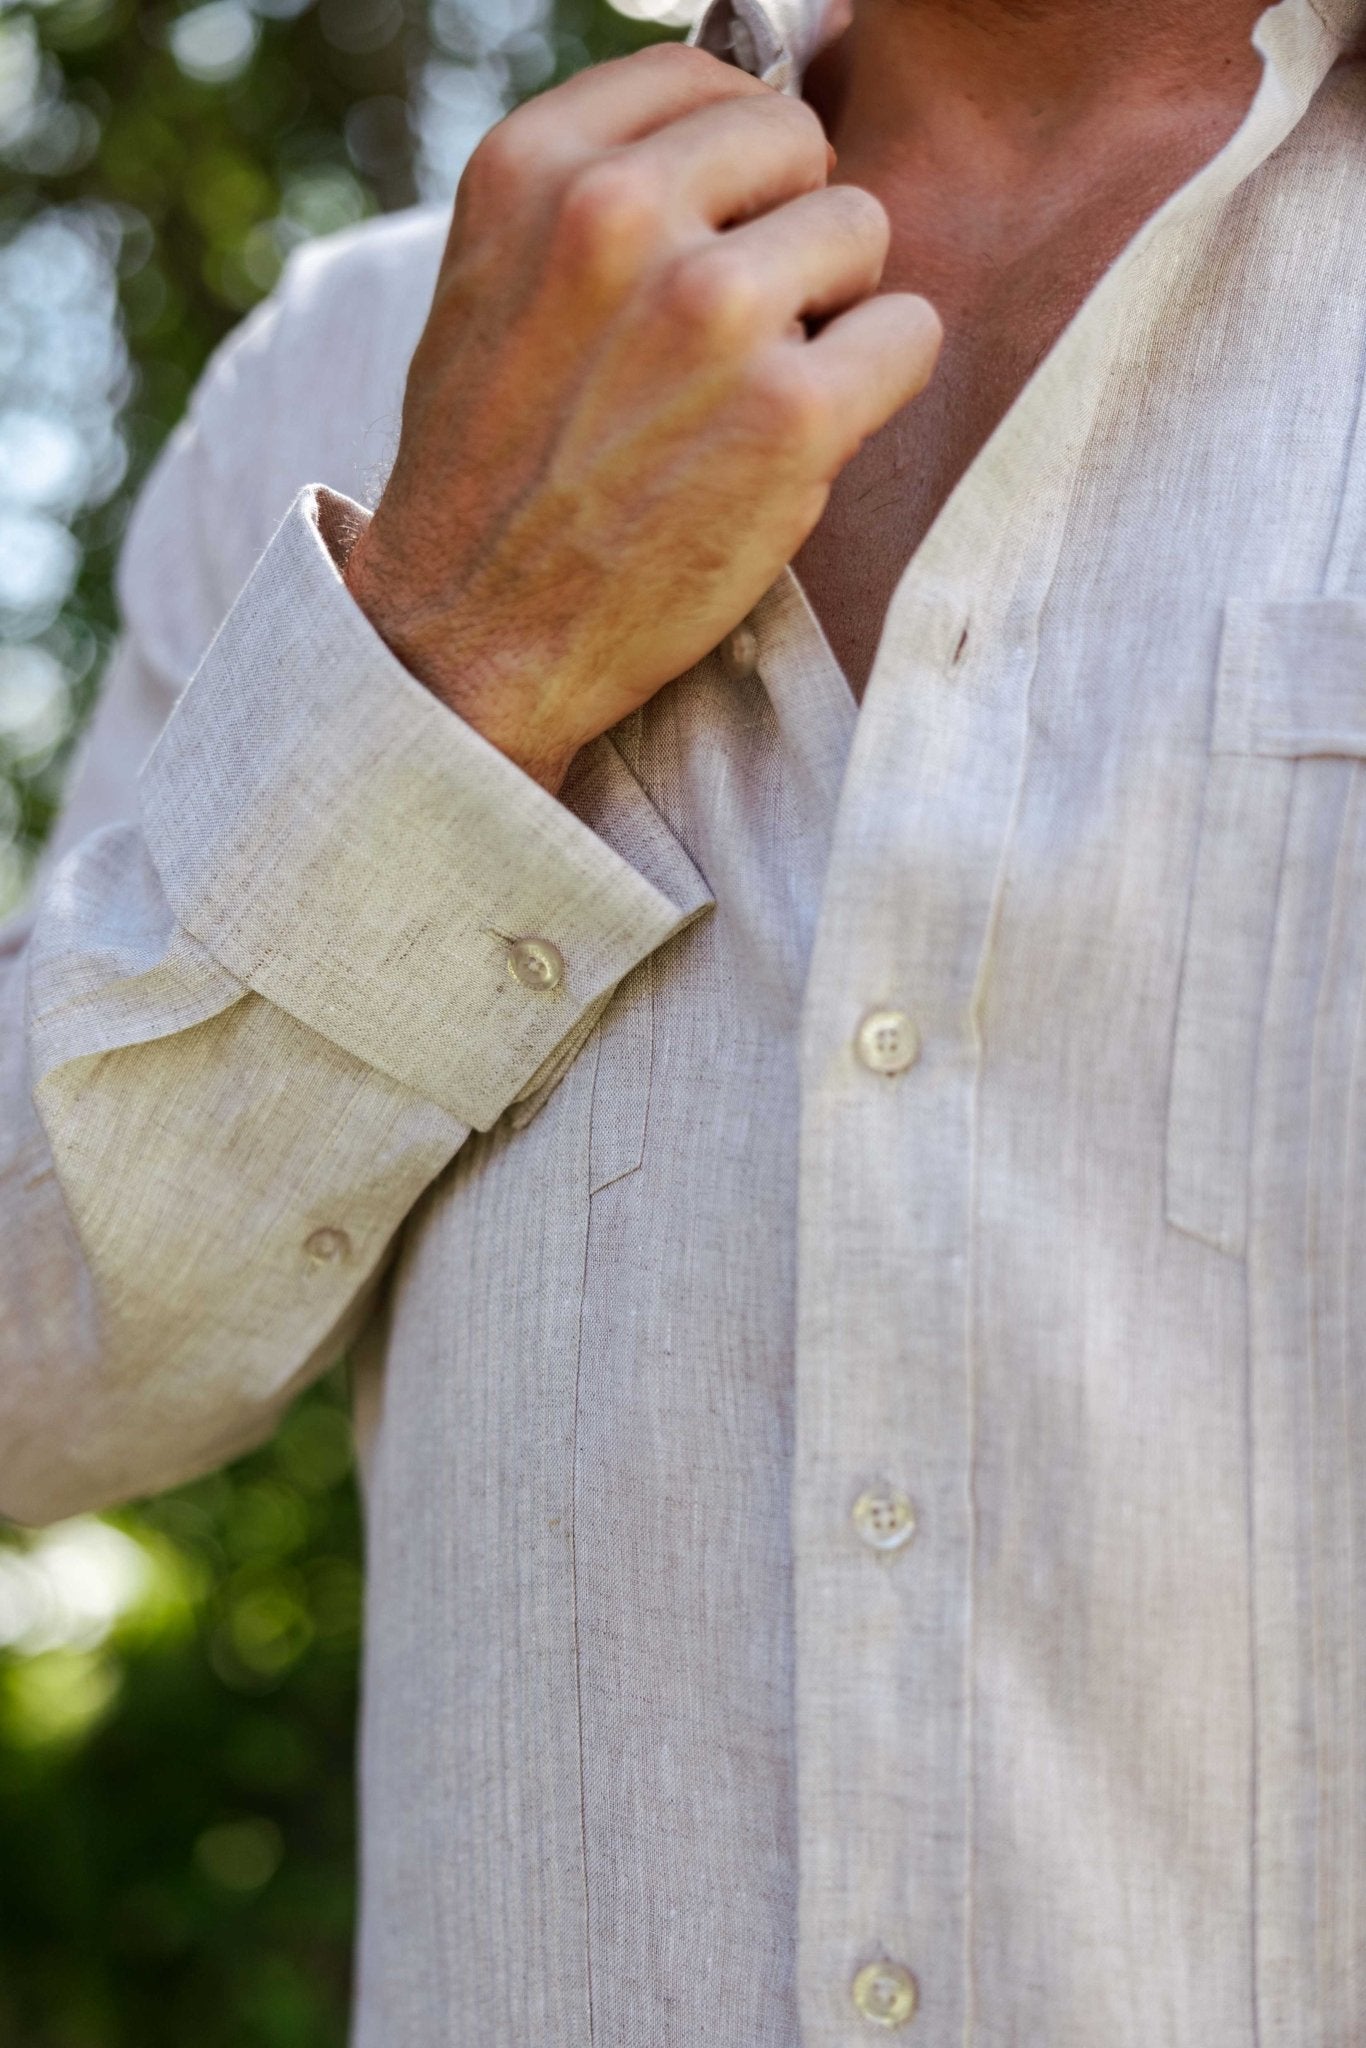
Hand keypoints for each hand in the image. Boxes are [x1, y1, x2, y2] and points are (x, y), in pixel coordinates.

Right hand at [344, 42, 940, 793]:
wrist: (474, 633)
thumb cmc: (493, 469)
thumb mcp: (493, 281)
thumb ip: (592, 191)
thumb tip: (733, 123)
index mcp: (534, 167)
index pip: (701, 76)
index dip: (728, 163)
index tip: (713, 232)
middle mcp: (618, 214)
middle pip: (795, 138)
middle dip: (784, 225)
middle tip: (737, 329)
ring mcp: (711, 309)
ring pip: (863, 227)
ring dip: (830, 309)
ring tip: (753, 389)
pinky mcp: (792, 411)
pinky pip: (910, 330)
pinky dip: (879, 382)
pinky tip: (802, 437)